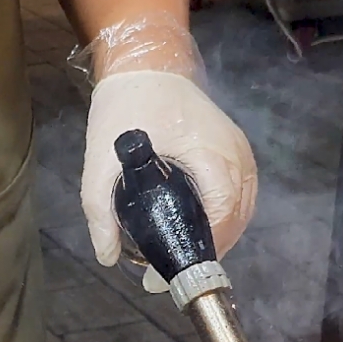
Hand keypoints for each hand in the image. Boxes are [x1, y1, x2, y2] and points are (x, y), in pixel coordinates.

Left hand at [80, 71, 257, 273]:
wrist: (147, 66)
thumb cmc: (125, 109)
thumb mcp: (100, 159)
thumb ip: (99, 208)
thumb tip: (107, 256)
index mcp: (209, 152)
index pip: (220, 213)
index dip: (200, 249)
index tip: (170, 275)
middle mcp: (234, 153)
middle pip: (236, 217)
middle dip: (207, 251)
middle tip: (171, 275)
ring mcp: (241, 151)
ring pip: (243, 209)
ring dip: (218, 238)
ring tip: (184, 260)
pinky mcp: (237, 151)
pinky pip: (241, 195)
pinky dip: (225, 219)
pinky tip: (199, 234)